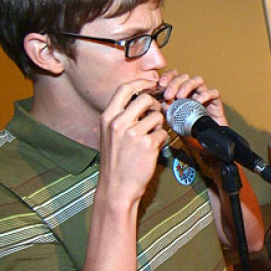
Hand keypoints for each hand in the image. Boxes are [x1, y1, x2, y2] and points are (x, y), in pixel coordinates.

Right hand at [99, 79, 167, 204]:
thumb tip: (142, 100)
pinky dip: (161, 139)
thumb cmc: (116, 162)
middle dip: (155, 104)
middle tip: (156, 113)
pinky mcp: (148, 144)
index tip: (151, 84)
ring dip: (158, 126)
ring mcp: (133, 133)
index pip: (125, 89)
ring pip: (157, 117)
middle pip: (145, 99)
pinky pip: (163, 132)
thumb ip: (122, 116)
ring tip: (151, 138)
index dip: (140, 83)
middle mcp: (119, 123)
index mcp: (108, 118)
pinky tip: (153, 149)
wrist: (117, 188)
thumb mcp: (110, 134)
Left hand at [158, 71, 227, 125]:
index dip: (167, 76)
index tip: (161, 85)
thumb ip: (167, 109)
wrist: (202, 141)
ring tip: (180, 97)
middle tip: (168, 95)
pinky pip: (213, 92)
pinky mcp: (215, 101)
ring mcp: (204, 94)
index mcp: (180, 90)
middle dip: (174, 83)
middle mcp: (192, 90)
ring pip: (198, 80)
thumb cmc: (188, 128)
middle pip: (184, 76)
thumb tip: (163, 102)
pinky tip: (197, 101)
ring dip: (187, 86)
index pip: (174, 75)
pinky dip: (205, 95)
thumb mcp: (172, 119)